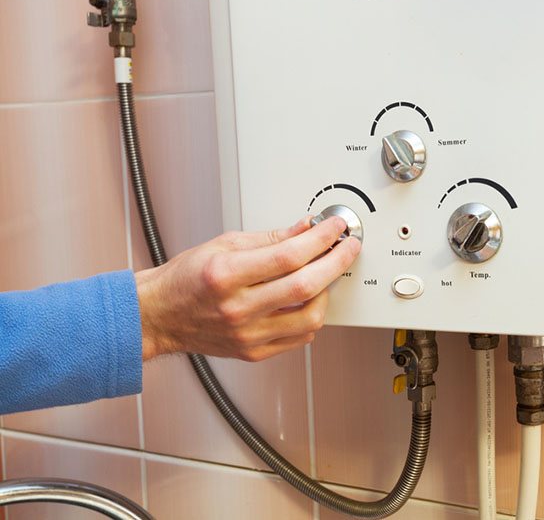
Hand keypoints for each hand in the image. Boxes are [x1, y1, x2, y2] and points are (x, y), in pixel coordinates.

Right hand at [134, 216, 359, 361]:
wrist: (157, 316)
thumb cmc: (186, 279)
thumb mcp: (224, 245)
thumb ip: (271, 239)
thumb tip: (306, 228)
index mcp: (226, 275)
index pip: (288, 256)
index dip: (320, 239)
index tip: (335, 228)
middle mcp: (237, 308)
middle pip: (304, 287)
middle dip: (336, 262)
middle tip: (347, 247)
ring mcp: (247, 334)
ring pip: (309, 317)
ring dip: (327, 292)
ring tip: (326, 275)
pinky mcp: (254, 352)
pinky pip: (299, 338)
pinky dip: (312, 316)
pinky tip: (309, 300)